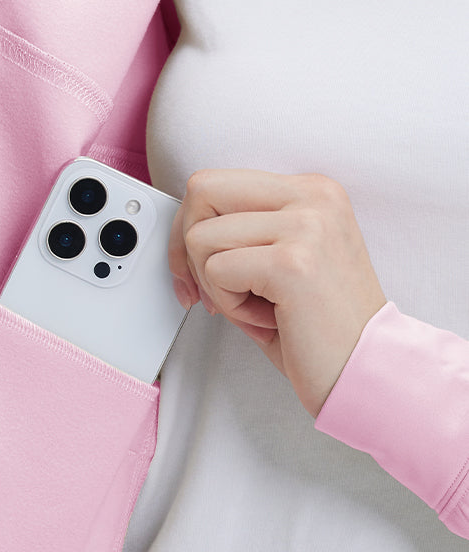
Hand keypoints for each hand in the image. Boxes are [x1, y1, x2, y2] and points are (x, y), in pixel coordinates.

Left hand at [168, 169, 387, 417]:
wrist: (367, 369)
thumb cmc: (320, 325)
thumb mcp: (283, 258)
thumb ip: (244, 230)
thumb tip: (183, 228)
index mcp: (311, 190)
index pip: (216, 182)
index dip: (191, 227)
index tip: (196, 271)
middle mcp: (313, 197)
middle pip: (201, 192)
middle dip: (187, 248)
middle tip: (211, 290)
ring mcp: (306, 225)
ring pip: (201, 237)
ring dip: (215, 284)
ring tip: (258, 306)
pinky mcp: (292, 262)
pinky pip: (216, 271)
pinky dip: (230, 306)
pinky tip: (268, 319)